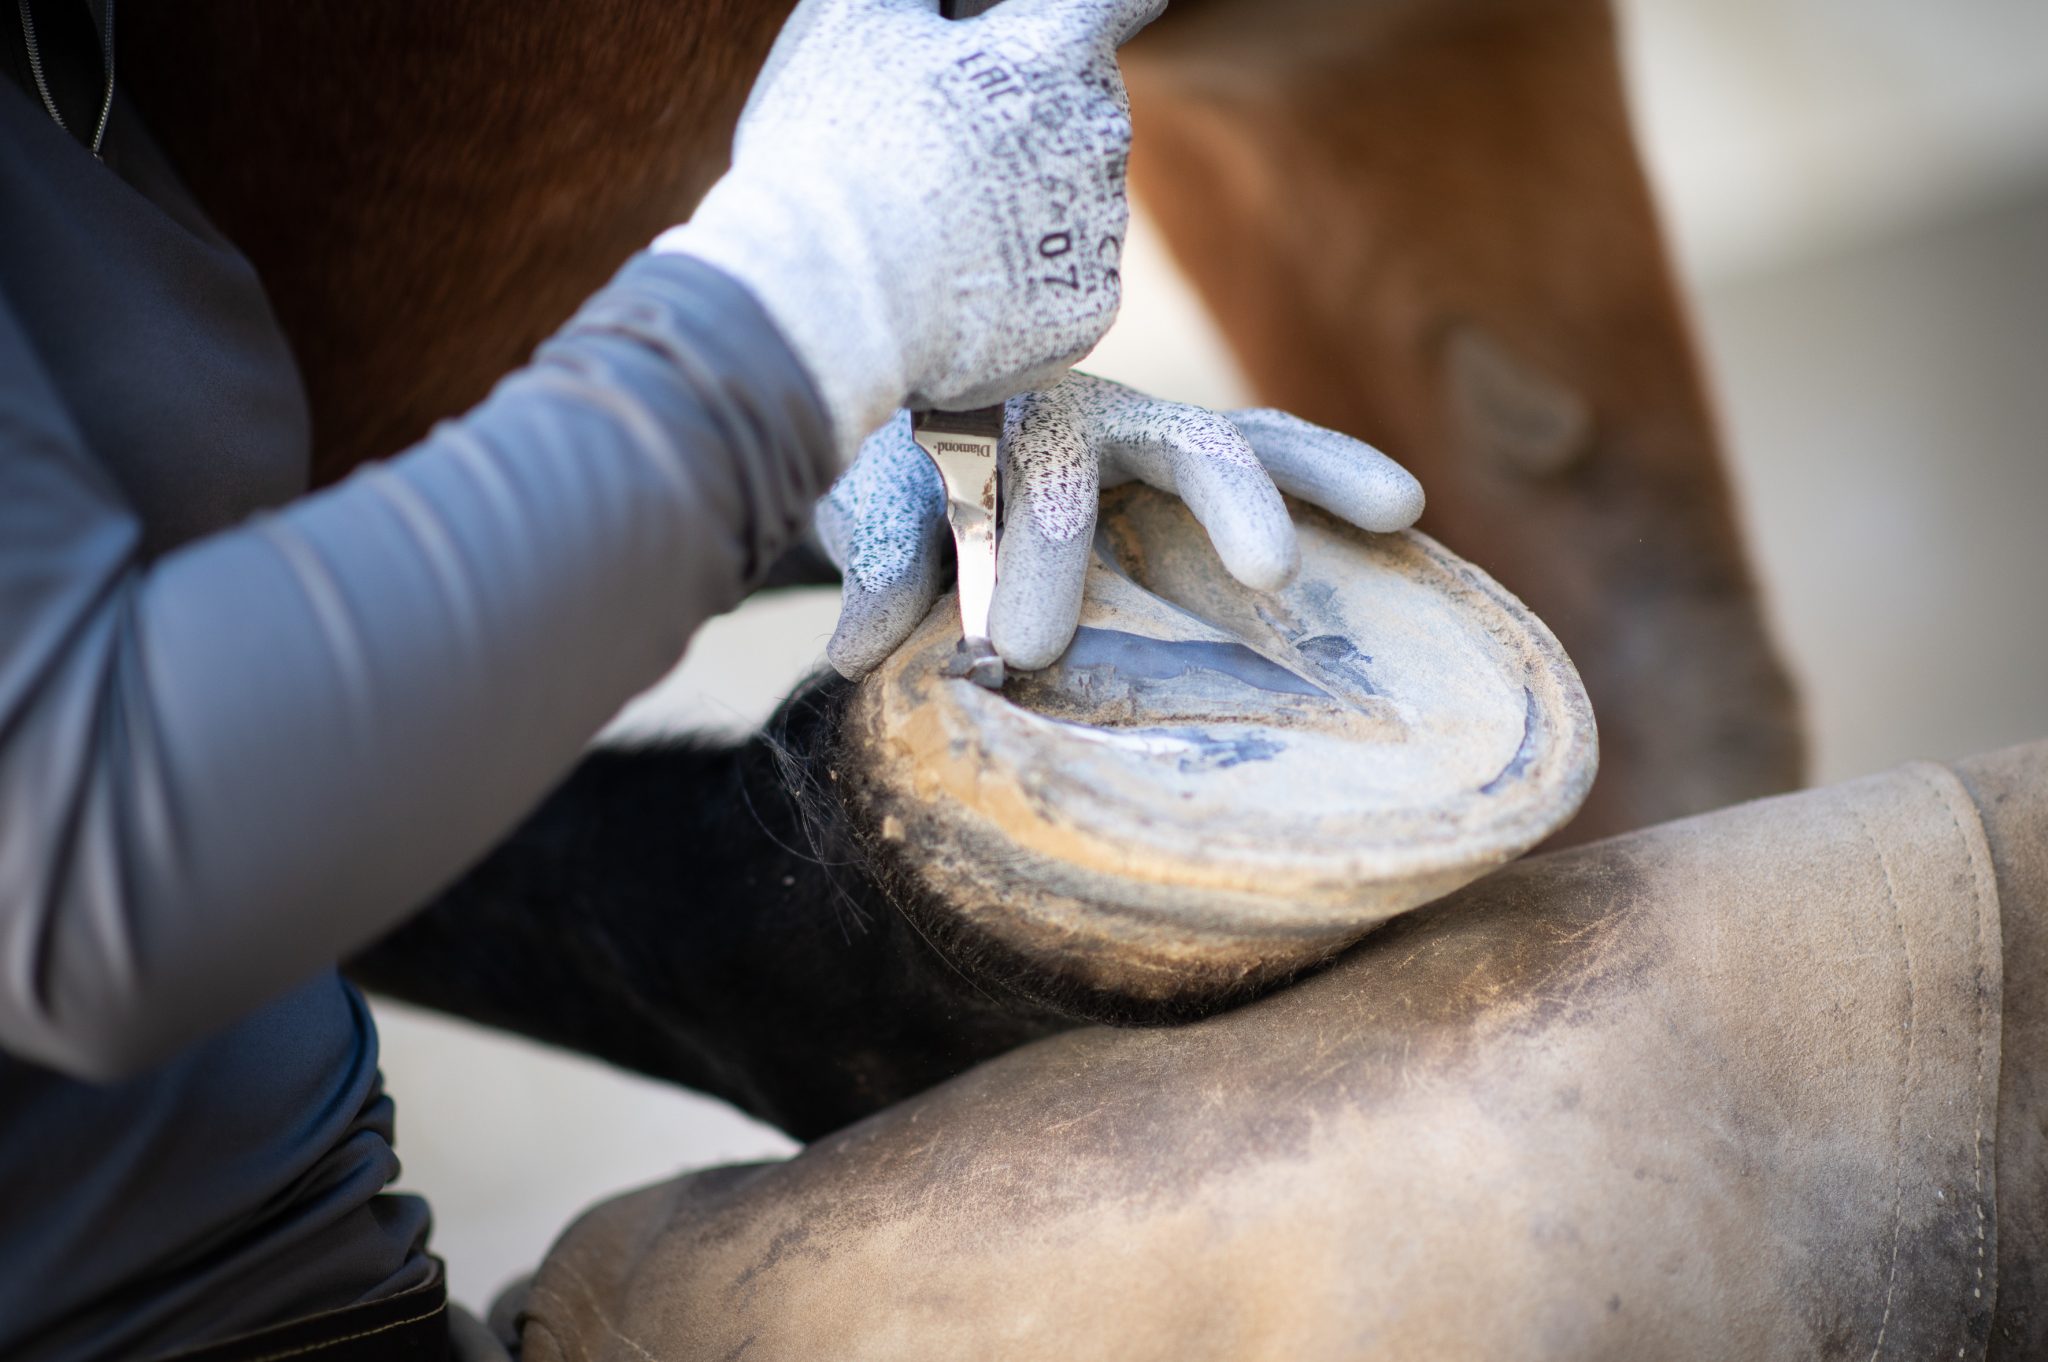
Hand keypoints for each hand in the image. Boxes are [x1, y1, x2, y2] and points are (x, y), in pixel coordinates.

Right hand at [655, 0, 1160, 458]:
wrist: (830, 303)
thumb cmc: (833, 149)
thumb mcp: (856, 21)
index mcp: (1051, 52)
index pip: (1116, 1)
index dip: (1088, 11)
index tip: (1072, 23)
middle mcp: (1098, 134)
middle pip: (1082, 113)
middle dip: (1029, 119)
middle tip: (943, 150)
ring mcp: (1098, 228)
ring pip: (1071, 202)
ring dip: (1024, 206)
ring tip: (936, 230)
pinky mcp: (1086, 308)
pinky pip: (1061, 285)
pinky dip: (1020, 288)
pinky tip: (958, 290)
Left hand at [816, 374, 1425, 678]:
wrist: (903, 411)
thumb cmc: (888, 470)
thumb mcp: (870, 507)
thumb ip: (878, 563)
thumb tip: (860, 644)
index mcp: (1009, 423)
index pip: (1040, 486)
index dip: (1040, 565)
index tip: (1020, 650)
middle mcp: (1096, 415)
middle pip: (1179, 442)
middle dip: (1228, 501)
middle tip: (1272, 570)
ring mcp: (1154, 433)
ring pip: (1249, 439)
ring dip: (1321, 473)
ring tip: (1399, 505)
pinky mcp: (1199, 458)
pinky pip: (1274, 457)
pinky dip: (1332, 481)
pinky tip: (1402, 518)